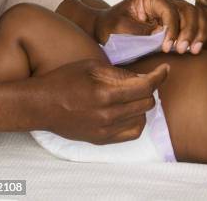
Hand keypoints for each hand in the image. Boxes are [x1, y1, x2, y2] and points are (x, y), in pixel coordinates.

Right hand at [35, 59, 169, 143]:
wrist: (41, 105)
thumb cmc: (65, 79)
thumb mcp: (92, 66)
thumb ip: (120, 73)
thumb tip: (143, 75)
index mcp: (105, 94)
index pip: (145, 87)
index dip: (159, 76)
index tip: (165, 68)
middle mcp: (107, 116)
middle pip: (146, 103)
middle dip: (150, 88)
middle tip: (143, 78)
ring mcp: (104, 131)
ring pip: (142, 118)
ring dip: (143, 104)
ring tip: (134, 93)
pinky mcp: (101, 140)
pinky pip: (132, 132)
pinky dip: (137, 120)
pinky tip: (129, 109)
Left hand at [94, 0, 206, 54]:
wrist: (106, 29)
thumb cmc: (110, 27)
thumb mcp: (121, 29)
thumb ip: (142, 32)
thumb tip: (162, 36)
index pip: (169, 9)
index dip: (171, 29)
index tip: (167, 48)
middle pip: (186, 9)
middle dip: (188, 30)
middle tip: (182, 50)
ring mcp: (172, 7)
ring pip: (194, 14)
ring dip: (197, 32)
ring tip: (194, 50)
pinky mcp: (176, 19)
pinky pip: (194, 22)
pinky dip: (198, 34)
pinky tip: (195, 48)